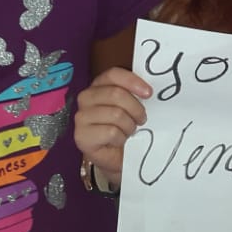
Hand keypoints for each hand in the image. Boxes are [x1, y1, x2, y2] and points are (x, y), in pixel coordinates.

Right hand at [73, 67, 152, 185]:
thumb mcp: (133, 107)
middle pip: (116, 94)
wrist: (117, 157)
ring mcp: (81, 117)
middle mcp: (86, 97)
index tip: (149, 93)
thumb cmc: (126, 128)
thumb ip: (136, 94)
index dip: (132, 81)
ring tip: (129, 131)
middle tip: (141, 119)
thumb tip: (150, 90)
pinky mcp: (81, 136)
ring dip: (129, 126)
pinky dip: (121, 138)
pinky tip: (119, 141)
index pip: (113, 74)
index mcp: (99, 85)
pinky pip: (110, 132)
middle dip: (135, 108)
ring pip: (115, 114)